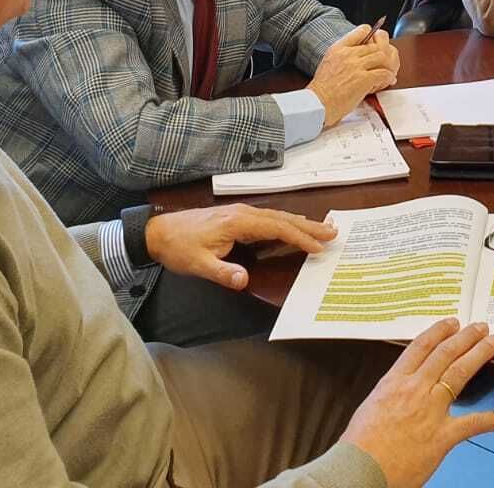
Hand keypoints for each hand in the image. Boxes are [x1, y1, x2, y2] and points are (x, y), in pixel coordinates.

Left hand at [144, 203, 336, 290]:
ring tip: (323, 228)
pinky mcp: (237, 217)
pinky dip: (286, 223)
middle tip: (334, 232)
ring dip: (301, 223)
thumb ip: (223, 272)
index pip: (277, 228)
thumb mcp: (198, 265)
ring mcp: (241, 213)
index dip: (300, 237)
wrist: (158, 232)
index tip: (319, 246)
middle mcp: (244, 213)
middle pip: (283, 218)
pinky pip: (269, 219)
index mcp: (239, 222)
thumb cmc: (179, 248)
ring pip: (278, 217)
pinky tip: (293, 228)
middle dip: (309, 226)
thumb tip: (245, 281)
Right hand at [308, 24, 397, 120]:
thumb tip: (360, 54)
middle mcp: (348, 54)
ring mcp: (356, 66)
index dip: (373, 37)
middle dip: (382, 56)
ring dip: (387, 66)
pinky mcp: (363, 79)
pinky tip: (387, 81)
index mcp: (338, 48)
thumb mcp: (329, 62)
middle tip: (384, 65)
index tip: (376, 45)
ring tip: (385, 74)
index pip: (362, 30)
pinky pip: (384, 73)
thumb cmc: (322, 89)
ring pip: (382, 57)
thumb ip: (344, 55)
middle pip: (375, 46)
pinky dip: (389, 77)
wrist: (318, 104)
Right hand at [341, 318, 493, 487]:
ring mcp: (430, 411)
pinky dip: (488, 420)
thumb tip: (400, 390)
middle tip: (480, 327)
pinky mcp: (441, 436)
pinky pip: (471, 423)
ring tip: (492, 343)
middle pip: (445, 353)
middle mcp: (414, 390)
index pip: (421, 347)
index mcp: (394, 383)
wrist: (359, 472)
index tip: (451, 323)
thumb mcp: (370, 407)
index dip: (439, 331)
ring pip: (459, 373)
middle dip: (466, 337)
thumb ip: (391, 395)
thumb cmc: (359, 446)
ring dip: (478, 355)